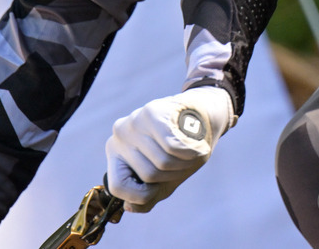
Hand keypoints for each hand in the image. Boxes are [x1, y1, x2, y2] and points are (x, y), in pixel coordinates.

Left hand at [105, 86, 234, 212]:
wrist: (201, 117)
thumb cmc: (179, 150)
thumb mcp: (163, 179)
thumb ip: (146, 196)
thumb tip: (128, 207)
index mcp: (117, 155)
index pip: (118, 187)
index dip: (141, 194)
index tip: (158, 185)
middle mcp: (119, 136)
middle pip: (148, 175)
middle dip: (173, 174)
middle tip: (183, 160)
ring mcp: (133, 122)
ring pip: (161, 162)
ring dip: (185, 162)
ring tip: (189, 149)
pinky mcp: (150, 112)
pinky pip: (171, 146)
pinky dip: (189, 151)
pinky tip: (194, 142)